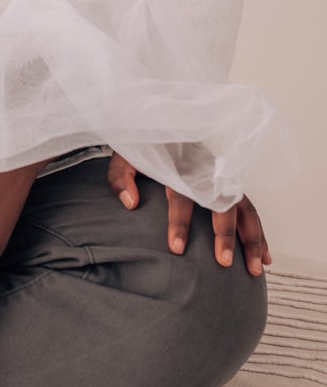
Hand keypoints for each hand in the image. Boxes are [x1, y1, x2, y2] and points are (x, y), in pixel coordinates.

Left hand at [106, 152, 271, 275]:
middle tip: (224, 262)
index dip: (180, 222)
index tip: (177, 248)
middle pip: (221, 203)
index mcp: (179, 163)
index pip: (182, 195)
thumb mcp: (125, 154)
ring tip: (255, 269)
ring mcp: (223, 177)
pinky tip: (265, 256)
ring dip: (252, 238)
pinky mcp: (231, 184)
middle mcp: (207, 170)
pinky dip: (259, 233)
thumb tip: (131, 204)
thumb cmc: (144, 143)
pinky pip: (250, 209)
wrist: (165, 117)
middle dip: (225, 233)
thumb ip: (122, 177)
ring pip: (244, 209)